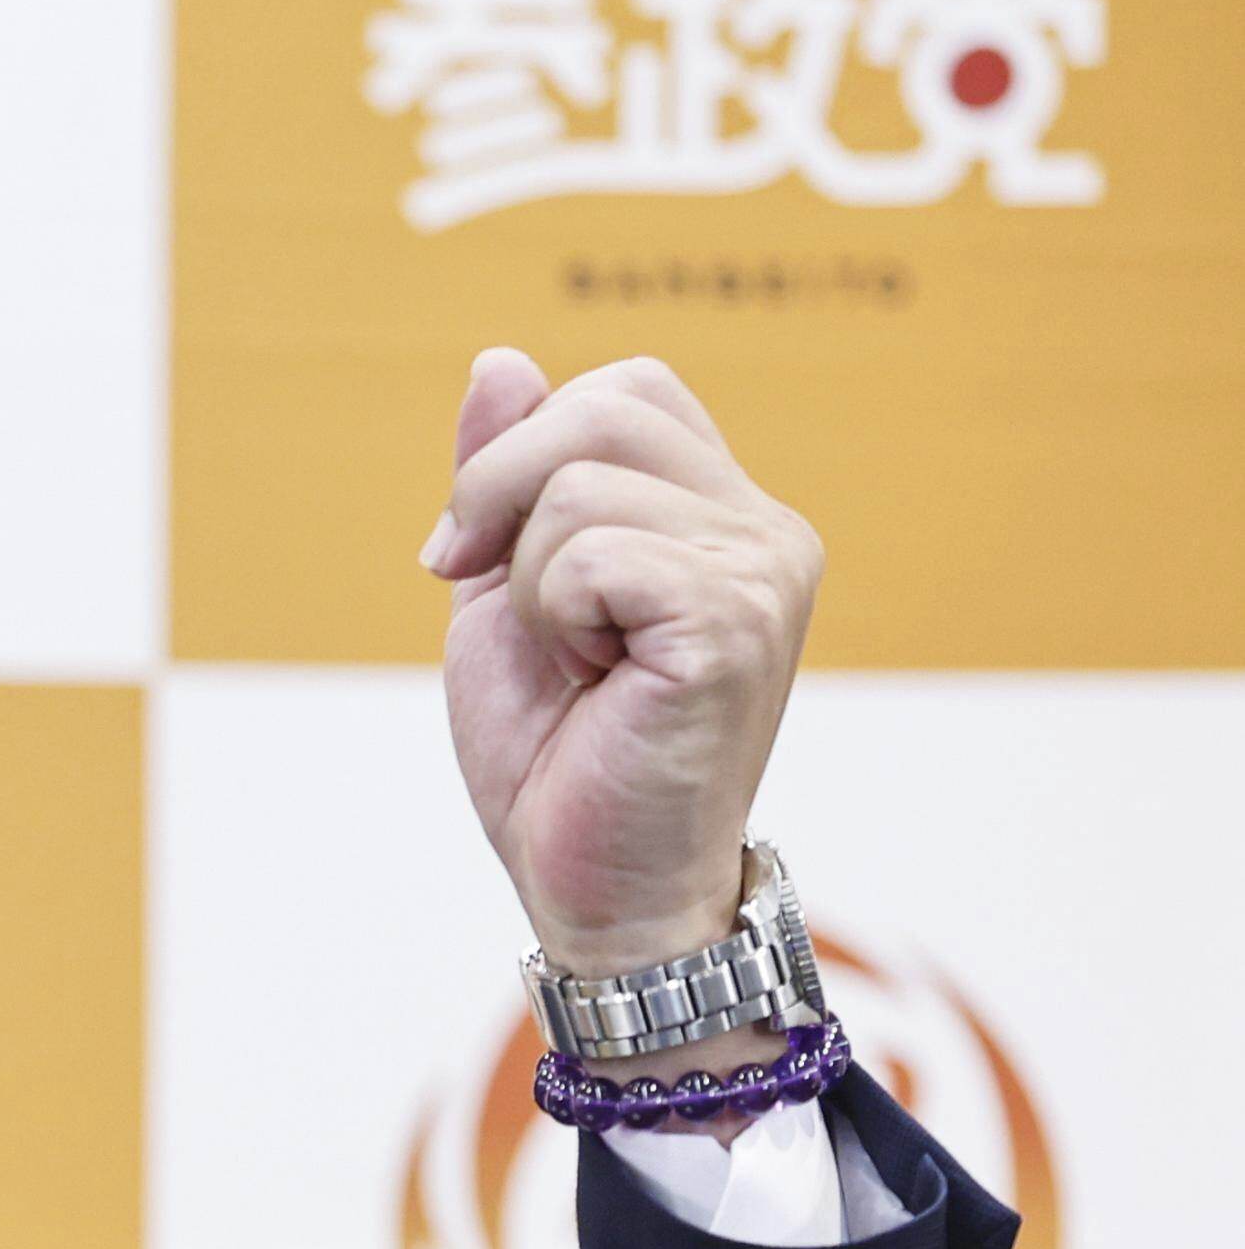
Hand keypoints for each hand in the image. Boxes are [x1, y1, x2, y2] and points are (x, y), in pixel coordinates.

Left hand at [425, 350, 820, 978]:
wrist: (596, 887)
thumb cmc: (561, 758)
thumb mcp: (506, 594)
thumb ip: (506, 479)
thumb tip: (497, 361)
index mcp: (724, 513)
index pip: (623, 390)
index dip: (521, 459)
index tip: (481, 561)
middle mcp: (767, 527)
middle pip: (599, 408)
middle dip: (500, 501)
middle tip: (509, 613)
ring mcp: (764, 571)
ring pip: (578, 486)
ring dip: (529, 587)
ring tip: (578, 664)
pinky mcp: (734, 623)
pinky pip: (592, 553)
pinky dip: (553, 617)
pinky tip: (597, 680)